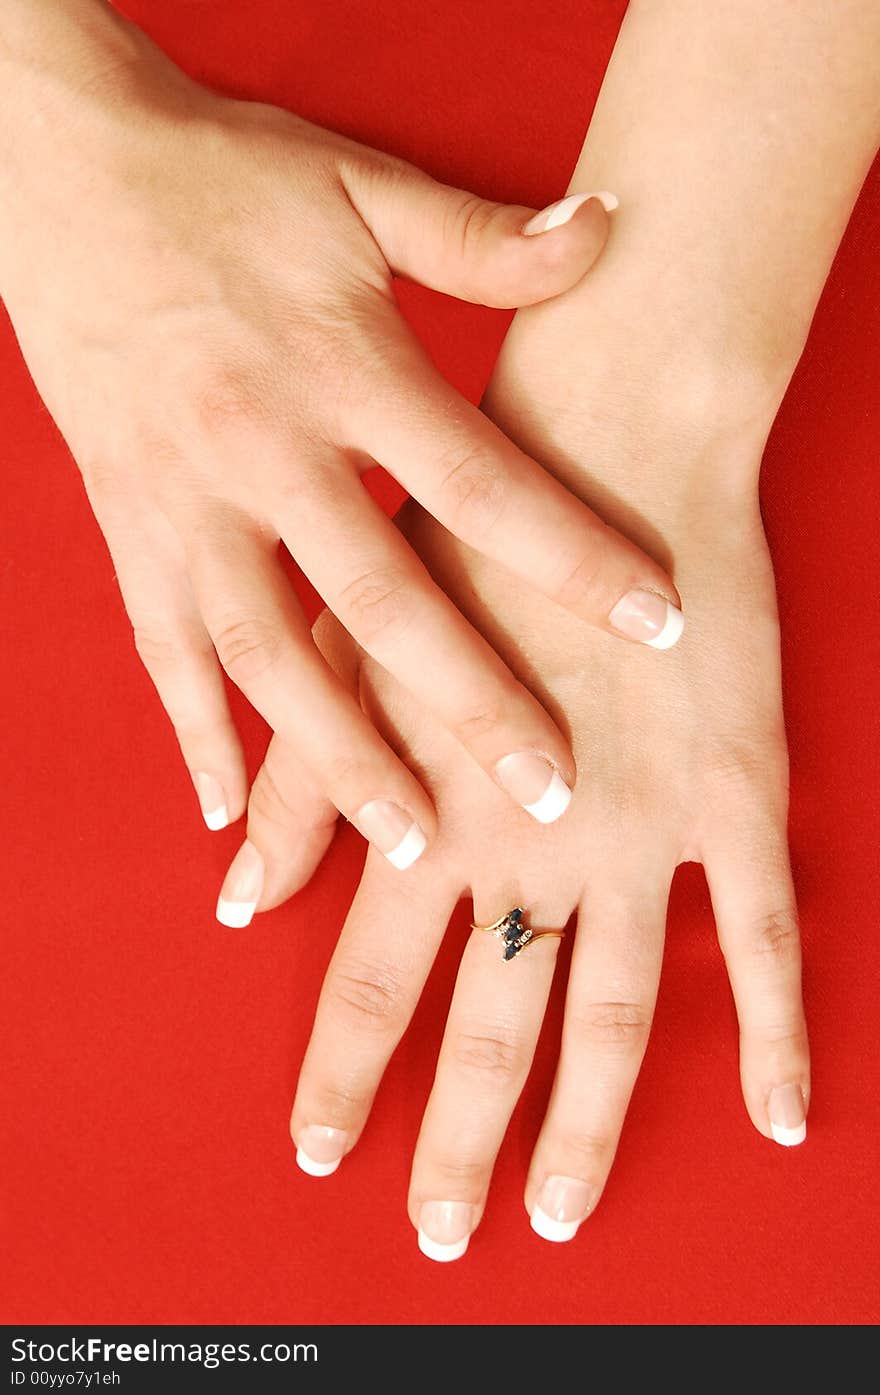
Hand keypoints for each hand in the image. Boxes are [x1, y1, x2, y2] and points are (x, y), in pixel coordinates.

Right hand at [0, 2, 681, 892]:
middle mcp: (261, 451)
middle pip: (379, 603)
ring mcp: (185, 503)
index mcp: (337, 368)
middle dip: (470, 706)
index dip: (574, 556)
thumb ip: (481, 237)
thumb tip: (607, 227)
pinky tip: (226, 810)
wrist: (61, 175)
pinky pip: (162, 649)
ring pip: (268, 655)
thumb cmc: (223, 182)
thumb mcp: (358, 186)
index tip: (657, 624)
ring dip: (339, 755)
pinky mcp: (128, 528)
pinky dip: (195, 732)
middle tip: (550, 792)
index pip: (477, 482)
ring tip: (409, 839)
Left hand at [283, 449, 807, 1255]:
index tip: (319, 1146)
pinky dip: (774, 1033)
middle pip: (487, 1028)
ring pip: (612, 1015)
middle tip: (442, 1232)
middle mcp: (530, 846)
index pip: (370, 983)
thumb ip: (299, 784)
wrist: (600, 454)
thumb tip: (236, 898)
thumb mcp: (348, 651)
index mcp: (431, 813)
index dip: (341, 1075)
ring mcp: (639, 834)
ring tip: (559, 1210)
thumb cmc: (460, 545)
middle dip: (454, 1139)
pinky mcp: (733, 803)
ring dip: (585, 1126)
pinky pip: (759, 940)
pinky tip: (784, 1119)